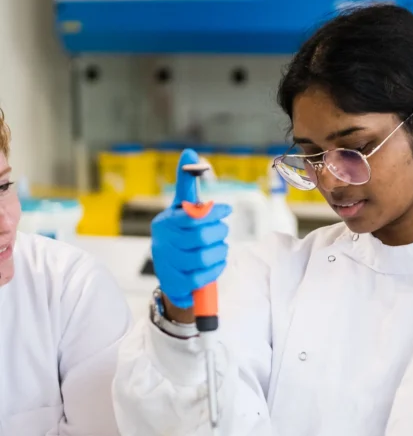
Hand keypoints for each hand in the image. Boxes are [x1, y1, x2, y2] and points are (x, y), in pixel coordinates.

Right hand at [151, 147, 230, 309]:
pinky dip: (216, 268)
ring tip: (220, 247)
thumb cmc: (180, 234)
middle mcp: (162, 243)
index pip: (192, 216)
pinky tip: (217, 262)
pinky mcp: (176, 284)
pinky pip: (204, 276)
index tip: (227, 210)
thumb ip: (186, 183)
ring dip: (219, 251)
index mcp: (165, 222)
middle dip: (218, 233)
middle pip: (201, 237)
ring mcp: (167, 265)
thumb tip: (189, 152)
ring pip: (204, 258)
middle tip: (222, 231)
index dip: (214, 213)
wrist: (171, 274)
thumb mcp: (181, 209)